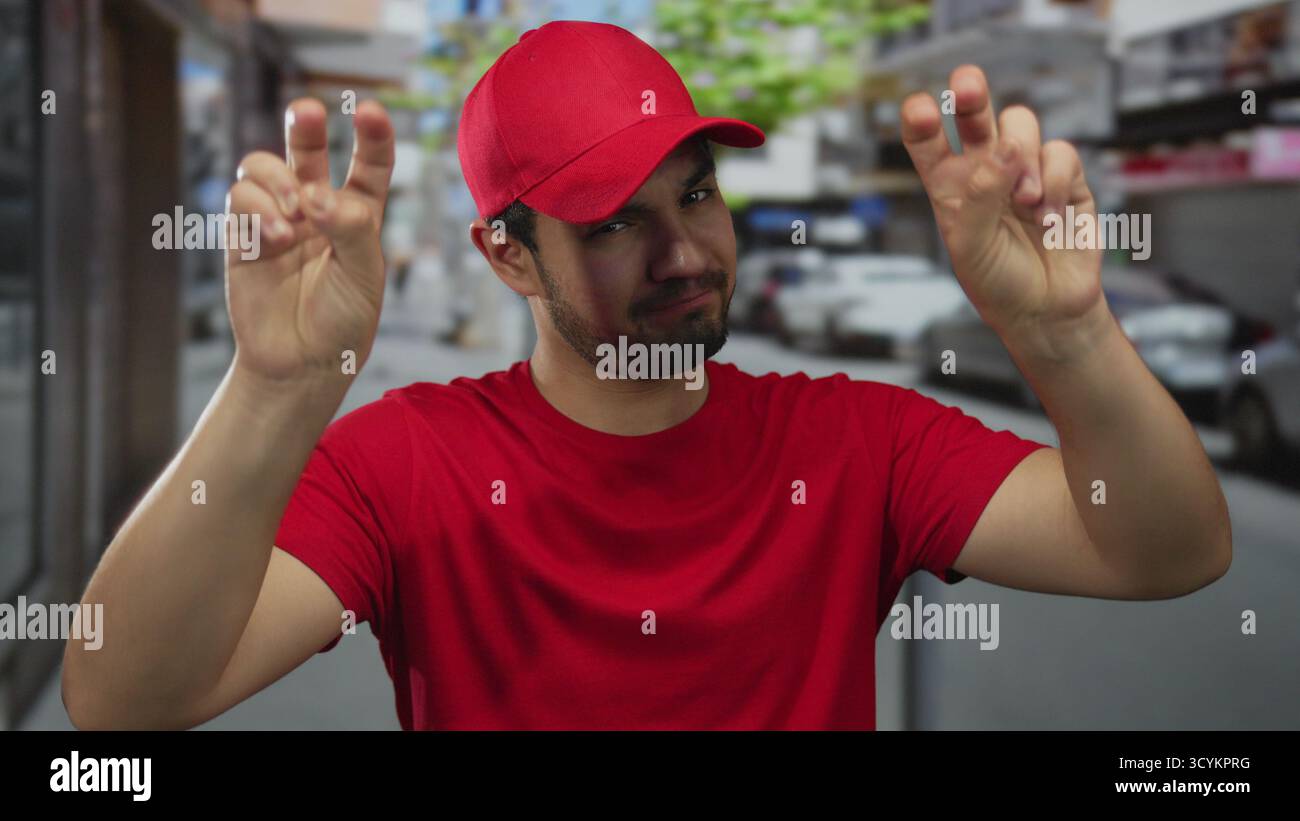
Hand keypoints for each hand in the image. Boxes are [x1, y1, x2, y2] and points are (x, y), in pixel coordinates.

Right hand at [224, 97, 394, 383]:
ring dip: (278, 182)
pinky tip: (278, 237)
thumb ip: (351, 229)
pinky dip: (259, 209)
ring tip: (296, 215)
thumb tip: (318, 194)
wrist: (301, 363)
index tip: (369, 111)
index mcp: (357, 214)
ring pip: (264, 167)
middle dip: (304, 125)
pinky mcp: (243, 235)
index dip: (371, 136)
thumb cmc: (343, 320)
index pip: (368, 165)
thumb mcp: (365, 276)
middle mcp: (316, 209)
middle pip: (308, 150)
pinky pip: (241, 199)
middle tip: (307, 111)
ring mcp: (277, 218)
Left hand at [900, 65, 1106, 356]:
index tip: (919, 109)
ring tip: (1023, 202)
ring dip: (1021, 156)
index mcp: (949, 185)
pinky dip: (1055, 182)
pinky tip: (1048, 217)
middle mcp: (984, 170)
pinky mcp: (1064, 177)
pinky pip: (1060, 152)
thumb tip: (1003, 149)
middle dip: (971, 93)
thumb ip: (980, 197)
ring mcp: (1024, 170)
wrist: (1047, 309)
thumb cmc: (998, 283)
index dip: (921, 120)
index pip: (928, 142)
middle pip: (975, 114)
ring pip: (1021, 123)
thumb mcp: (972, 247)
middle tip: (966, 85)